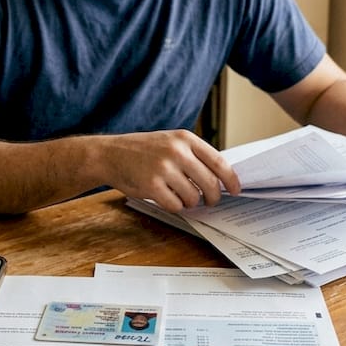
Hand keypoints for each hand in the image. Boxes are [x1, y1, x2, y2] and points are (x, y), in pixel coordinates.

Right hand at [96, 130, 240, 211]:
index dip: (231, 180)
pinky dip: (175, 207)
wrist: (110, 154)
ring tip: (181, 197)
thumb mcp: (170, 142)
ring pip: (193, 197)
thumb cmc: (143, 151)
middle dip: (213, 198)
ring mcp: (164, 168)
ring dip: (191, 203)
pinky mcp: (152, 185)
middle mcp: (177, 151)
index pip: (219, 162)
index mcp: (185, 138)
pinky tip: (168, 199)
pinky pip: (176, 205)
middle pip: (210, 183)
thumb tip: (220, 179)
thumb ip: (193, 156)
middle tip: (209, 202)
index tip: (235, 190)